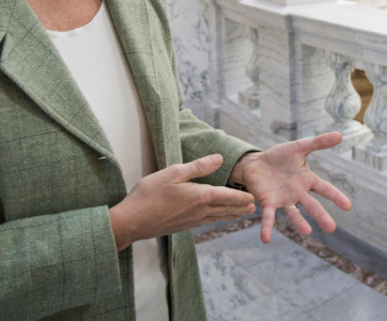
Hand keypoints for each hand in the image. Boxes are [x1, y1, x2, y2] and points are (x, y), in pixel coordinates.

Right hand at [108, 154, 256, 250]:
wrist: (132, 221)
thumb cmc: (149, 194)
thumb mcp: (173, 173)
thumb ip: (198, 167)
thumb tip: (219, 158)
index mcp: (200, 197)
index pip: (228, 196)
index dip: (242, 197)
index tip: (254, 197)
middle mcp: (199, 211)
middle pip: (226, 209)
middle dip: (241, 208)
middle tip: (254, 208)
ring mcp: (191, 221)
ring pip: (217, 218)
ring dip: (231, 215)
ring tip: (241, 214)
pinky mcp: (182, 226)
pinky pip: (205, 222)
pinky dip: (216, 219)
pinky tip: (214, 218)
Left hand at [230, 132, 353, 243]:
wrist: (255, 163)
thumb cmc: (279, 157)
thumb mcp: (299, 147)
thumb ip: (318, 143)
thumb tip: (340, 135)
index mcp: (307, 180)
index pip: (325, 189)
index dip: (336, 197)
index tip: (348, 206)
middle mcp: (298, 194)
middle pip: (312, 206)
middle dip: (322, 216)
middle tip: (331, 228)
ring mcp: (283, 200)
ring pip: (294, 214)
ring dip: (299, 223)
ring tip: (307, 233)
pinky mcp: (268, 203)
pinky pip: (269, 217)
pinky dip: (267, 228)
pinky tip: (266, 238)